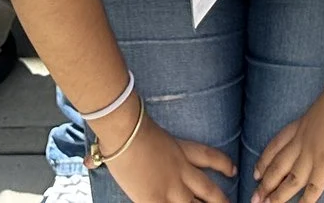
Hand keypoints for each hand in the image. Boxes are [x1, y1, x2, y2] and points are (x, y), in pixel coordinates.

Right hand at [105, 99, 239, 202]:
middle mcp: (182, 171)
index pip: (209, 156)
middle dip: (221, 201)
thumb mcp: (140, 134)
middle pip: (209, 189)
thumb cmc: (129, 127)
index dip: (224, 164)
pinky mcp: (155, 200)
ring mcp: (171, 188)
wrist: (126, 131)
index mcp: (181, 151)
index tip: (233, 169)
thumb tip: (90, 160)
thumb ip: (127, 147)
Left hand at [255, 73, 323, 202]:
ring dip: (275, 196)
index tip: (256, 171)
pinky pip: (310, 191)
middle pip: (277, 166)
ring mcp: (310, 156)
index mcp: (302, 125)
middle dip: (265, 184)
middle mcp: (301, 142)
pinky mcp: (323, 167)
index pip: (277, 145)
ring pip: (287, 181)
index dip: (265, 159)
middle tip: (254, 197)